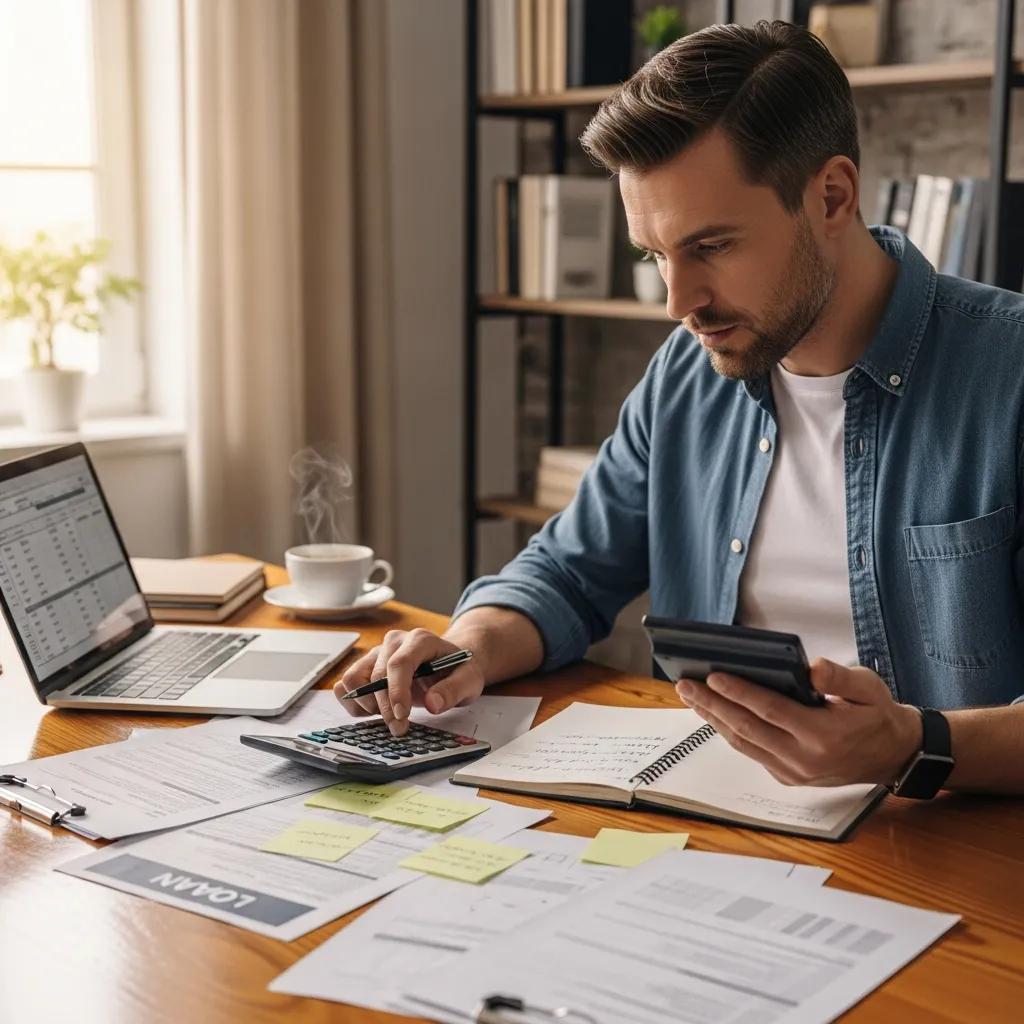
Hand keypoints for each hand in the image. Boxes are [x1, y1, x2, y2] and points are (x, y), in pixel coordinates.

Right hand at [333, 628, 485, 735]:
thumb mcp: (469, 680)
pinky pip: (345, 684)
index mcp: (420, 640)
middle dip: (386, 708)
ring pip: (353, 678)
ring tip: (389, 716)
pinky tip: (375, 710)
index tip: (402, 716)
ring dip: (367, 705)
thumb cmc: (458, 670)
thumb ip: (454, 690)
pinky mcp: (365, 665)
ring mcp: (377, 653)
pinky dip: (355, 702)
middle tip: (400, 728)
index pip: (399, 664)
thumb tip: (433, 704)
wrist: (450, 663)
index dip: (396, 692)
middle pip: (376, 675)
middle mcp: (394, 642)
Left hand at [674, 657, 922, 786]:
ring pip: (744, 743)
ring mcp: (795, 773)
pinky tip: (715, 713)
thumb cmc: (877, 715)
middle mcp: (805, 759)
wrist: (894, 756)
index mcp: (824, 735)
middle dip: (712, 704)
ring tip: (690, 696)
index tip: (712, 675)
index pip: (771, 710)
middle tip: (684, 684)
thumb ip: (840, 678)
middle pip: (747, 728)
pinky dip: (730, 732)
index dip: (739, 692)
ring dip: (713, 719)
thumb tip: (811, 668)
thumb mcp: (870, 688)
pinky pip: (752, 752)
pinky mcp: (789, 778)